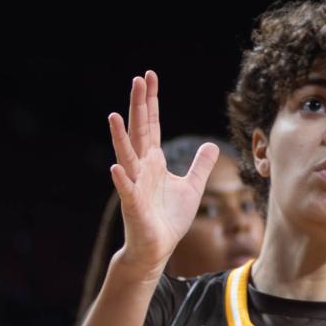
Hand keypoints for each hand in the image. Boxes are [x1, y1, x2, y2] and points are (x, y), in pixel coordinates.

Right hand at [106, 71, 217, 276]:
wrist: (157, 248)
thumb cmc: (169, 218)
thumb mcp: (192, 187)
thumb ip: (200, 165)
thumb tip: (211, 144)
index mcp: (154, 161)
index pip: (151, 125)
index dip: (151, 101)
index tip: (149, 77)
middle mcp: (142, 168)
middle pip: (139, 131)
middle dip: (138, 106)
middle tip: (137, 79)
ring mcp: (135, 185)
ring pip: (127, 156)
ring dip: (120, 137)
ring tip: (114, 115)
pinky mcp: (134, 206)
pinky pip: (128, 190)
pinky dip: (122, 179)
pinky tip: (117, 167)